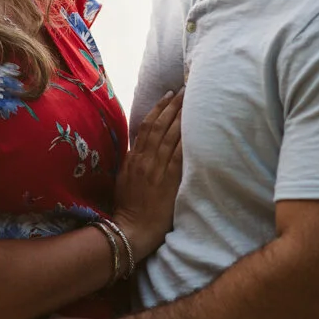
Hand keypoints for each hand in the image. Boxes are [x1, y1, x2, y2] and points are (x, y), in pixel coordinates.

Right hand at [113, 87, 183, 261]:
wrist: (131, 229)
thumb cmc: (128, 207)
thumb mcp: (124, 179)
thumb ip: (132, 161)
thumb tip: (140, 147)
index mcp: (133, 157)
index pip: (146, 125)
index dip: (158, 108)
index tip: (168, 94)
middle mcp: (144, 159)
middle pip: (159, 125)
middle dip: (173, 105)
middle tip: (185, 89)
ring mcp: (156, 169)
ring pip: (169, 135)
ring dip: (180, 116)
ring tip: (191, 100)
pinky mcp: (168, 181)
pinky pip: (178, 155)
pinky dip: (186, 139)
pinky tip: (195, 127)